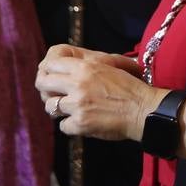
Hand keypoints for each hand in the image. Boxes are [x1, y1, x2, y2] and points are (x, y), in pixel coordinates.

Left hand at [36, 45, 159, 140]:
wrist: (143, 109)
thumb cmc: (131, 87)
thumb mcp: (112, 65)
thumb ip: (89, 62)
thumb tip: (71, 60)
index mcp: (85, 67)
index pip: (51, 63)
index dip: (48, 70)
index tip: (51, 75)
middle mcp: (78, 84)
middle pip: (42, 82)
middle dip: (45, 89)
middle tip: (53, 93)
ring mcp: (77, 104)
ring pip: (49, 106)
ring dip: (59, 109)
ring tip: (71, 109)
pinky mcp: (79, 123)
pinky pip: (62, 125)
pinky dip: (71, 125)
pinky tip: (82, 121)